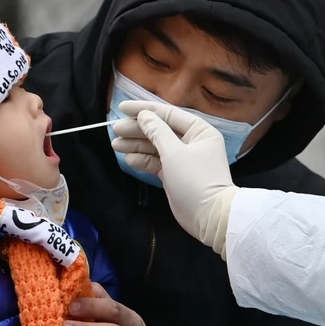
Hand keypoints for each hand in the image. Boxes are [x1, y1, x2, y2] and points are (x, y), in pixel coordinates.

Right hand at [111, 101, 237, 256]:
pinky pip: (156, 162)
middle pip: (159, 130)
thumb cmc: (195, 180)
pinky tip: (128, 159)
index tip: (121, 108)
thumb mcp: (174, 153)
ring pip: (155, 146)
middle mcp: (192, 141)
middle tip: (115, 130)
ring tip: (115, 144)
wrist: (209, 217)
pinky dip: (143, 160)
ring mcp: (182, 159)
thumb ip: (157, 132)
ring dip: (136, 145)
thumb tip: (144, 116)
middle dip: (137, 130)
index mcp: (199, 130)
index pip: (168, 114)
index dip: (144, 110)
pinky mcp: (174, 174)